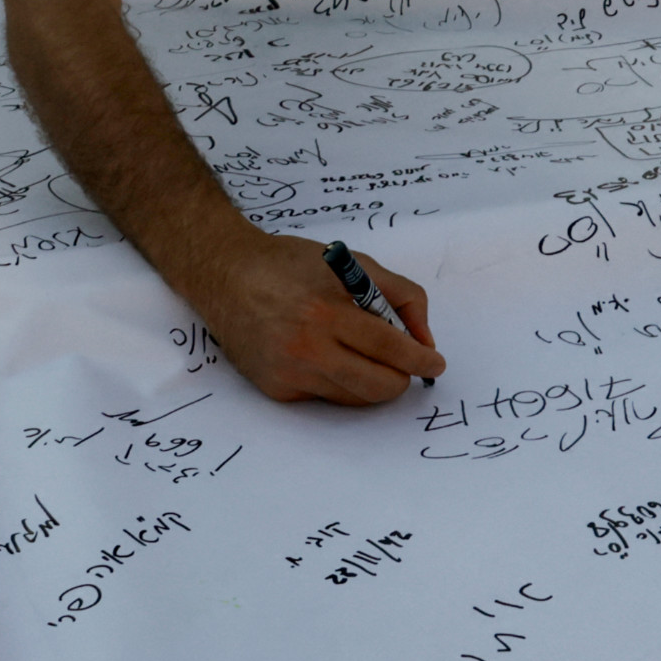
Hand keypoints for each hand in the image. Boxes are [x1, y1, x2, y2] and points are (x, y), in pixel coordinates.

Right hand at [174, 230, 440, 403]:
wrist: (226, 274)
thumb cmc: (291, 264)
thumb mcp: (352, 262)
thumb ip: (398, 294)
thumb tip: (423, 339)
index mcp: (327, 311)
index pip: (389, 347)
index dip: (419, 359)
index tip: (434, 363)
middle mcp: (306, 348)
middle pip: (376, 385)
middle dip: (401, 379)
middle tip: (406, 368)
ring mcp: (289, 373)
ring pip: (354, 398)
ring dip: (372, 382)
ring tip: (365, 356)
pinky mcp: (276, 389)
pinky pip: (325, 397)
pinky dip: (338, 381)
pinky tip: (326, 355)